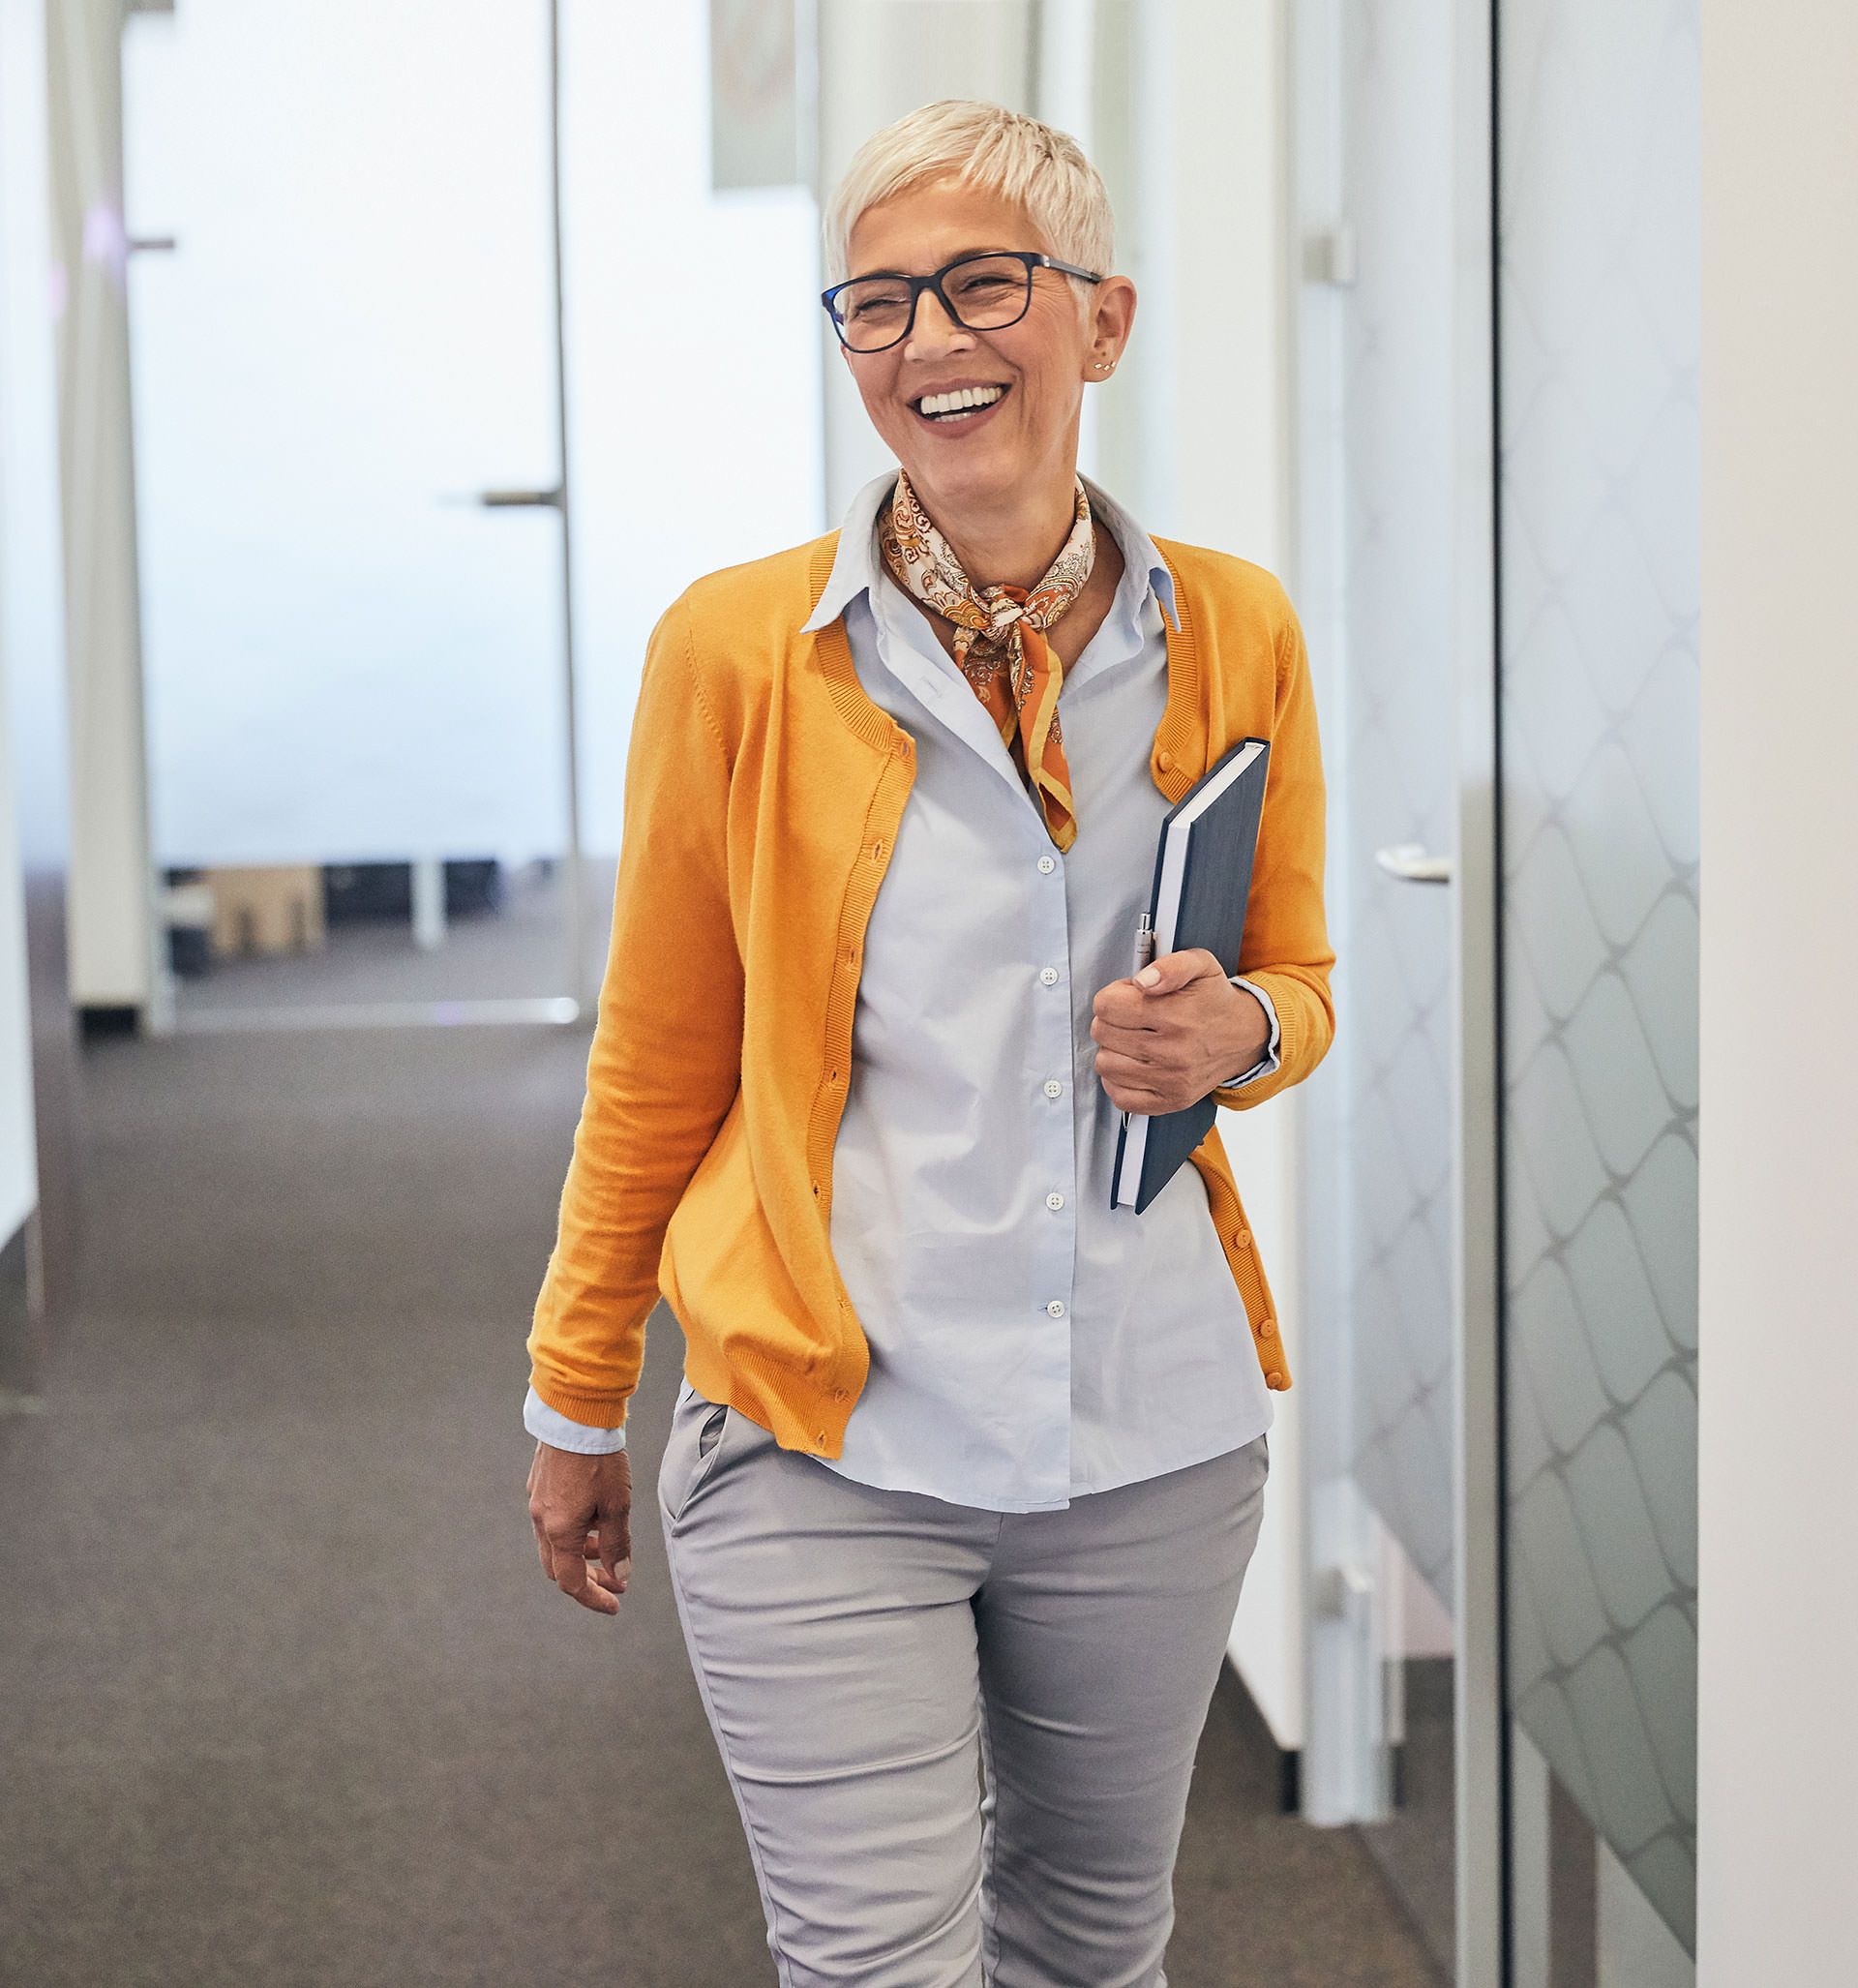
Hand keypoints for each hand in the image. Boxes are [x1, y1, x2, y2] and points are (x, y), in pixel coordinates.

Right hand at [527, 1441, 632, 1616]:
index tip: (615, 1604)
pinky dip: (573, 1530)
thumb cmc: (599, 1459)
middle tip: (613, 1581)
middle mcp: (542, 1520)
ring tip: (607, 1547)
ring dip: (581, 1553)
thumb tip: (620, 1576)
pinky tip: (593, 1517)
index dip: (594, 1597)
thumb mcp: (617, 1504)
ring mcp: (537, 1501)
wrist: (575, 1414)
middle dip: (587, 1579)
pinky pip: (552, 1520)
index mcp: (560, 1532)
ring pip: (555, 1543)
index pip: (573, 1582)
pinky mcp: (539, 1484)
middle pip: (560, 1566)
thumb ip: (617, 1544)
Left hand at [1090, 947, 1267, 1113]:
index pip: (1108, 1006)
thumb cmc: (1215, 1000)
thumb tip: (1142, 981)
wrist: (1245, 1037)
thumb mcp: (1201, 965)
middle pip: (1102, 1034)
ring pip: (1105, 1065)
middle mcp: (1175, 1052)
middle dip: (1111, 1020)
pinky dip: (1119, 1081)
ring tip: (1133, 1040)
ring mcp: (1172, 1081)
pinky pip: (1120, 1097)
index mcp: (1178, 1015)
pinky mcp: (1171, 1101)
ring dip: (1113, 1049)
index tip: (1128, 996)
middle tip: (1132, 1017)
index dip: (1112, 996)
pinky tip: (1134, 1065)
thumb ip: (1170, 965)